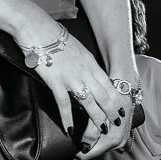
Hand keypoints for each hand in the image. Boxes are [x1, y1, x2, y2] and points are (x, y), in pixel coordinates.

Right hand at [22, 23, 130, 159]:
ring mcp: (71, 78)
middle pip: (104, 97)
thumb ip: (86, 64)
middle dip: (112, 112)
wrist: (38, 29)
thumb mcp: (79, 50)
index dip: (117, 100)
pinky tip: (70, 129)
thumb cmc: (56, 38)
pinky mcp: (56, 81)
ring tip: (100, 130)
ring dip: (96, 119)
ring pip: (89, 103)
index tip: (121, 110)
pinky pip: (64, 104)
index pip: (109, 86)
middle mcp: (85, 72)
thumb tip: (91, 74)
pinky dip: (67, 118)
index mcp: (92, 64)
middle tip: (115, 124)